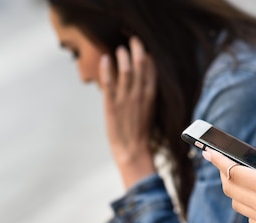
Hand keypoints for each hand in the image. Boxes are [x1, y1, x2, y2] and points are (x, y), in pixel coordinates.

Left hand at [100, 37, 156, 187]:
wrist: (132, 151)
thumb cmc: (140, 134)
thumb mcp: (148, 112)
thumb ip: (145, 97)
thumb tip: (141, 85)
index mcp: (151, 97)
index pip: (151, 70)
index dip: (147, 56)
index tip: (144, 47)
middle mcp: (140, 95)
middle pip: (140, 65)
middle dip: (137, 49)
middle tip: (133, 38)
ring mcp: (126, 99)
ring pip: (126, 71)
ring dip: (123, 56)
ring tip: (120, 48)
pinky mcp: (112, 105)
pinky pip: (109, 83)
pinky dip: (106, 69)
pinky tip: (104, 58)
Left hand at [203, 150, 255, 222]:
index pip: (233, 172)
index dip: (219, 160)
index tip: (208, 151)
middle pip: (230, 188)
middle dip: (224, 172)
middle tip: (225, 161)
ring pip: (237, 203)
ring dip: (235, 188)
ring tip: (243, 176)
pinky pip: (249, 216)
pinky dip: (247, 203)